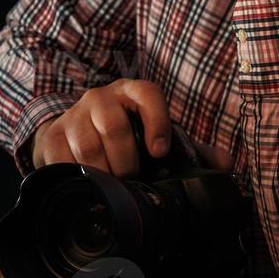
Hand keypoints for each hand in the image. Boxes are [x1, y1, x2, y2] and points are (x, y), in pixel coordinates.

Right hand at [30, 78, 235, 176]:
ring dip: (103, 172)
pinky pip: (61, 159)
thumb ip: (192, 149)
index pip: (148, 94)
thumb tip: (226, 164)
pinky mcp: (51, 135)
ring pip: (87, 145)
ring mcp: (73, 115)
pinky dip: (76, 176)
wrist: (76, 131)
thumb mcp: (157, 136)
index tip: (160, 152)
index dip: (157, 121)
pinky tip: (86, 184)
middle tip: (132, 178)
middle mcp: (101, 97)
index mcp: (132, 92)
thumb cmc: (127, 136)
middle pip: (113, 126)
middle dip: (127, 160)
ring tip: (112, 185)